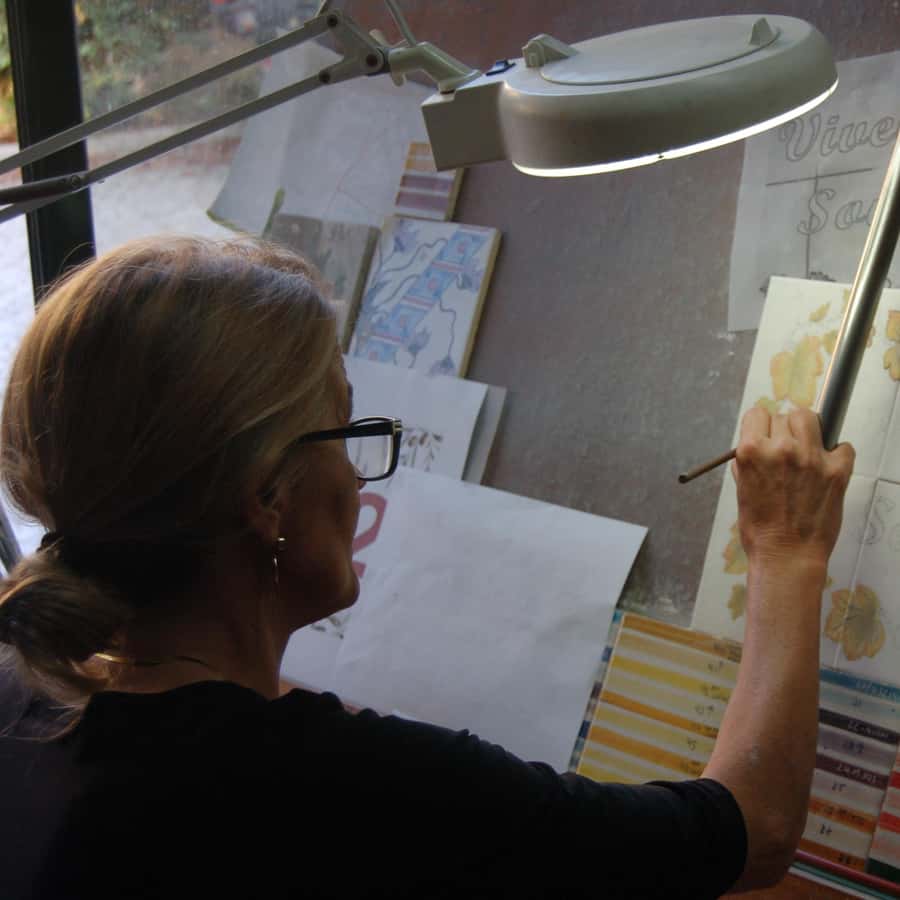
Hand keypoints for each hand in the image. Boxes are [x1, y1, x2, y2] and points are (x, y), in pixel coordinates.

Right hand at [731, 408, 854, 567]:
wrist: (786, 556)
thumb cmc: (760, 529)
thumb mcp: (742, 491)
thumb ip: (747, 464)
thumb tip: (753, 449)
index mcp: (751, 452)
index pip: (757, 414)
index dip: (760, 425)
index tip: (765, 434)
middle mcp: (781, 449)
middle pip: (784, 415)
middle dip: (784, 430)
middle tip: (786, 449)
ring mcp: (811, 459)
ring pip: (812, 419)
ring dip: (809, 431)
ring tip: (807, 451)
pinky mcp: (837, 471)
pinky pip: (843, 446)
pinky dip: (838, 454)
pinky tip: (827, 468)